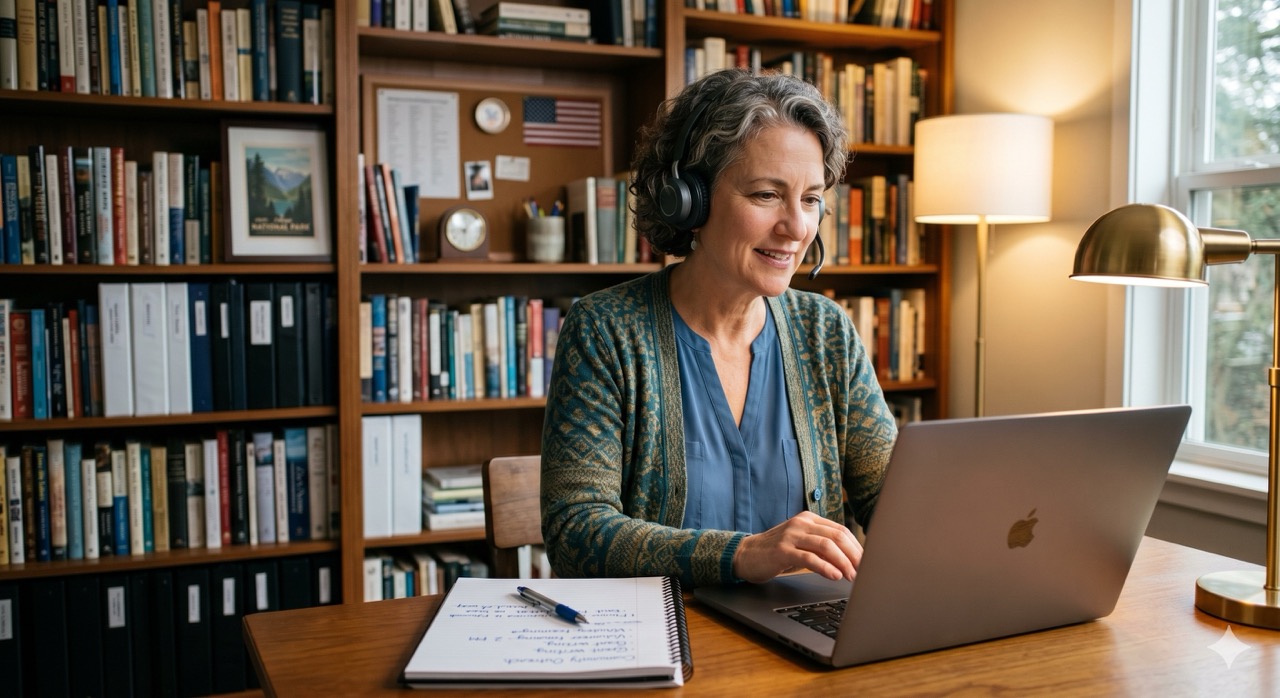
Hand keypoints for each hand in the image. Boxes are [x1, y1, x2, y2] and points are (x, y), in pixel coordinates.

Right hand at [731, 511, 862, 583]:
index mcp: (808, 519)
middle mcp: (801, 523)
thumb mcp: (801, 544)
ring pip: (825, 545)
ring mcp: (791, 535)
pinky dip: (825, 567)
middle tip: (863, 571)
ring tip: (851, 576)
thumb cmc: (777, 552)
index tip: (866, 562)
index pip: (840, 530)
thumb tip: (851, 560)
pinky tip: (834, 575)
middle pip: (836, 536)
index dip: (856, 547)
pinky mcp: (782, 550)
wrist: (746, 555)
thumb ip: (821, 546)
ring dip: (843, 562)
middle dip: (853, 555)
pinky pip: (809, 558)